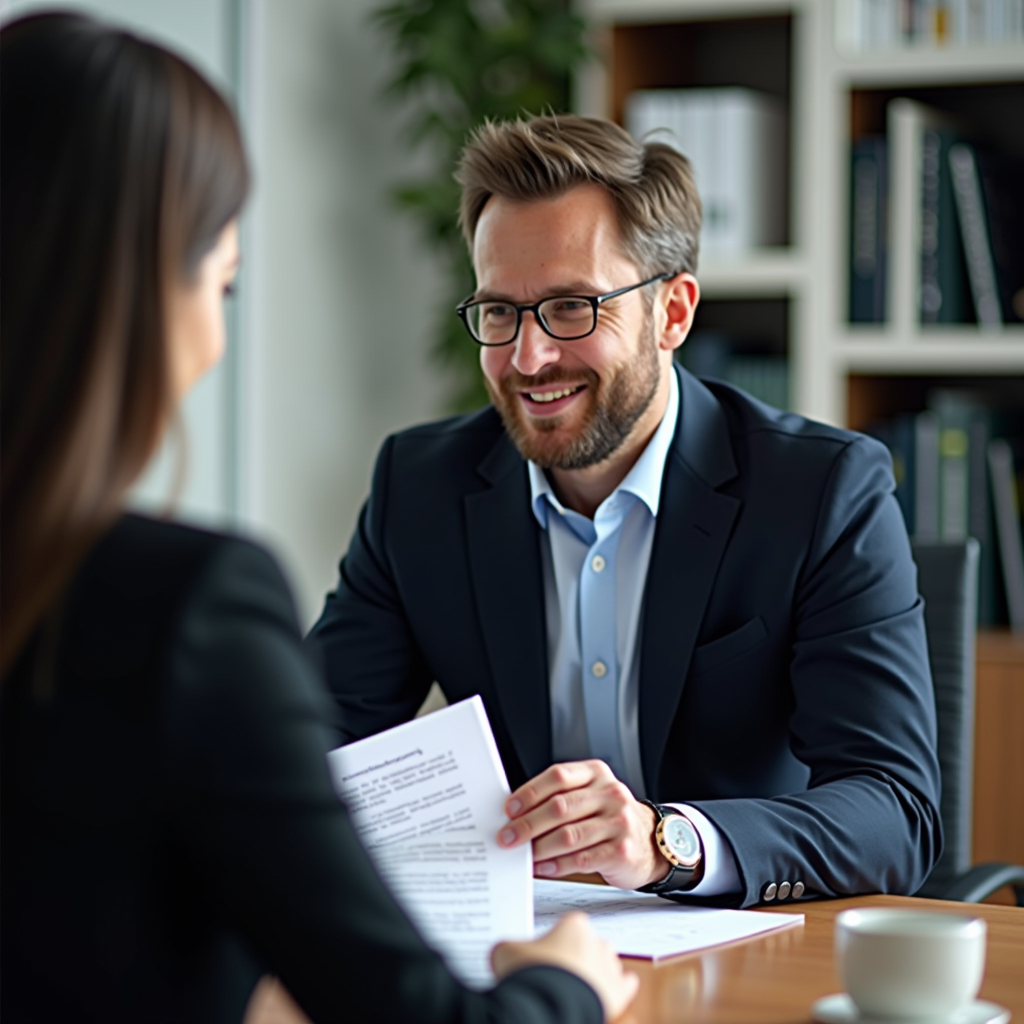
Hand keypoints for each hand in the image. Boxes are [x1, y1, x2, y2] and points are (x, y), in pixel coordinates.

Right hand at [491, 912, 638, 1021]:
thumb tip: (506, 952)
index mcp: (573, 925)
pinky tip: (603, 992)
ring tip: (573, 986)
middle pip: (587, 943)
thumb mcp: (506, 951)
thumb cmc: (532, 976)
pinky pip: (625, 984)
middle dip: (575, 955)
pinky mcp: (618, 993)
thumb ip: (511, 947)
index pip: (567, 926)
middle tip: (555, 971)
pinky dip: (616, 987)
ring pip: (606, 963)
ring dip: (594, 971)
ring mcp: (609, 968)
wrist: (548, 1006)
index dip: (554, 940)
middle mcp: (596, 942)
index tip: (544, 953)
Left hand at [497, 760, 667, 889]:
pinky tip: (544, 868)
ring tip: (524, 855)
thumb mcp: (592, 795)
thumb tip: (518, 814)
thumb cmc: (610, 818)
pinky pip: (582, 859)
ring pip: (569, 835)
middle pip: (560, 807)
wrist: (651, 841)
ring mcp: (618, 822)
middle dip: (528, 824)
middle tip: (508, 837)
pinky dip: (557, 865)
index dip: (530, 792)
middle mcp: (610, 794)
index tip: (509, 809)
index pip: (558, 776)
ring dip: (539, 848)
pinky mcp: (621, 851)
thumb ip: (561, 797)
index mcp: (597, 773)